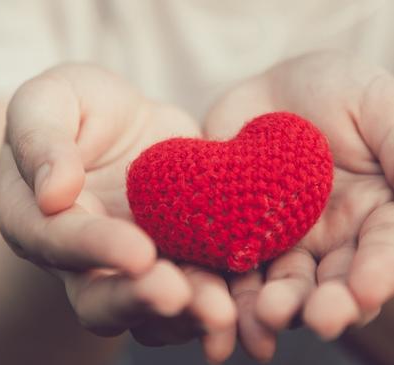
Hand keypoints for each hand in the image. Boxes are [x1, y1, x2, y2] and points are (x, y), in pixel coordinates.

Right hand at [0, 64, 236, 362]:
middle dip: (139, 301)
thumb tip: (52, 193)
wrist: (117, 124)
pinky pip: (192, 293)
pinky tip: (246, 298)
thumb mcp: (47, 101)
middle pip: (98, 299)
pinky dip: (218, 299)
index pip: (58, 241)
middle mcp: (77, 259)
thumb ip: (40, 140)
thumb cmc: (73, 107)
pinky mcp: (172, 262)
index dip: (96, 249)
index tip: (138, 252)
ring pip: (149, 311)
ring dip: (185, 315)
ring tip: (223, 311)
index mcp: (35, 219)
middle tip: (178, 296)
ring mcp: (126, 268)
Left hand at [204, 51, 393, 360]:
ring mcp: (284, 240)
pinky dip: (230, 290)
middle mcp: (334, 239)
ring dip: (277, 306)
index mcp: (378, 214)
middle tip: (318, 320)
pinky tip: (225, 311)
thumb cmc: (336, 88)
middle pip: (333, 281)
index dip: (376, 274)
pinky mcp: (237, 236)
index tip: (365, 292)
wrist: (268, 88)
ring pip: (282, 282)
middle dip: (327, 303)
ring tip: (267, 318)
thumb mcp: (381, 106)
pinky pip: (232, 266)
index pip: (382, 251)